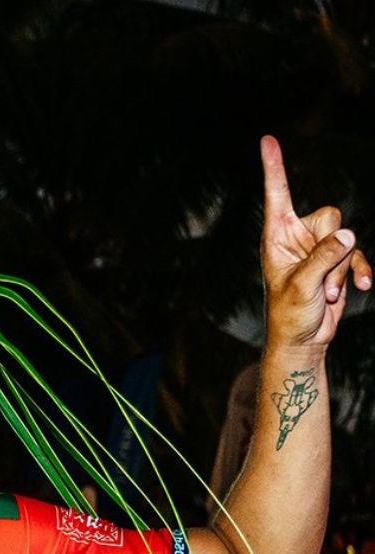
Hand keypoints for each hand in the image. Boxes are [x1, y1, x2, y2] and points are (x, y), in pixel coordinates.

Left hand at [260, 135, 371, 349]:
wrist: (303, 340)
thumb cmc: (289, 315)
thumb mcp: (301, 286)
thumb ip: (323, 258)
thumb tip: (347, 235)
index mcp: (276, 236)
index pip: (276, 194)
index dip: (274, 167)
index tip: (267, 139)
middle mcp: (296, 236)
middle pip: (330, 217)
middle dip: (333, 250)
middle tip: (319, 282)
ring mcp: (318, 248)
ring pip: (347, 237)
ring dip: (342, 268)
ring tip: (325, 293)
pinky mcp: (336, 261)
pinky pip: (357, 253)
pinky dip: (359, 270)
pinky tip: (361, 287)